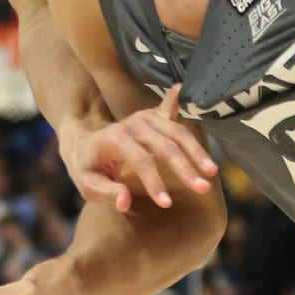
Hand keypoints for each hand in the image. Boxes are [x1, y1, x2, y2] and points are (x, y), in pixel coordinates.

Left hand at [62, 85, 216, 210]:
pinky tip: (183, 90)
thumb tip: (125, 202)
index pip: (141, 161)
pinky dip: (180, 104)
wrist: (82, 140)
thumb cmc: (86, 167)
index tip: (167, 204)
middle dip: (185, 168)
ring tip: (212, 171)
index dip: (155, 182)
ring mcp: (144, 117)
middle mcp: (133, 124)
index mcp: (115, 139)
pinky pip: (171, 112)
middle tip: (202, 188)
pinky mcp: (153, 116)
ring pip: (176, 132)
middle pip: (165, 146)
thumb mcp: (87, 185)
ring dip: (196, 151)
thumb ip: (106, 193)